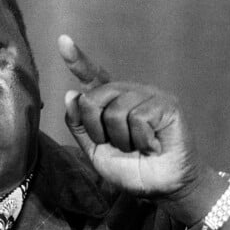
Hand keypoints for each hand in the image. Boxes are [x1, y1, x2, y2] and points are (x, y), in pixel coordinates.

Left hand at [58, 34, 203, 201]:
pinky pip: (138, 117)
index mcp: (111, 101)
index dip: (77, 59)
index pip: (92, 76)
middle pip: (93, 98)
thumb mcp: (96, 151)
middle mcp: (129, 92)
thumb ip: (80, 125)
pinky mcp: (166, 104)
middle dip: (96, 130)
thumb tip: (71, 93)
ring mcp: (149, 95)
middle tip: (118, 146)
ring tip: (138, 147)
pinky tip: (152, 145)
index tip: (63, 41)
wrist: (161, 188)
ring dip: (122, 140)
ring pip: (115, 111)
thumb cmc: (131, 169)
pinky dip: (140, 140)